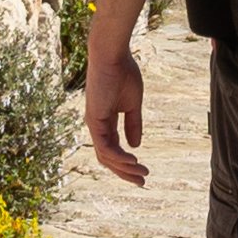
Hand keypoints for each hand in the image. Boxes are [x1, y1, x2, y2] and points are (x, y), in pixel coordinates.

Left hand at [86, 34, 149, 184]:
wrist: (113, 55)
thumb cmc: (123, 73)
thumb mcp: (133, 103)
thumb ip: (133, 124)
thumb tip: (136, 145)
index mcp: (105, 121)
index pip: (113, 149)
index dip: (127, 163)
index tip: (143, 173)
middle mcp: (97, 125)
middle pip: (107, 158)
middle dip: (124, 172)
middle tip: (142, 182)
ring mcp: (94, 123)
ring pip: (106, 156)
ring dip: (124, 167)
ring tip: (142, 174)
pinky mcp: (94, 119)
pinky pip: (105, 146)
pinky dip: (119, 156)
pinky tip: (133, 161)